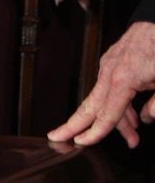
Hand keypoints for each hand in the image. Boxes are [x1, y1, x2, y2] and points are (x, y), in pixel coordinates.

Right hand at [49, 21, 154, 147]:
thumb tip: (146, 118)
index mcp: (122, 78)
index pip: (105, 113)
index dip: (94, 132)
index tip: (80, 143)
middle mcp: (110, 71)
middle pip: (89, 104)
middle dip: (72, 123)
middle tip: (56, 137)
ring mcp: (109, 64)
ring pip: (104, 98)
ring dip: (114, 119)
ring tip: (132, 136)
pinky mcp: (113, 60)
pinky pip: (110, 87)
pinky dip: (118, 104)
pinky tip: (132, 114)